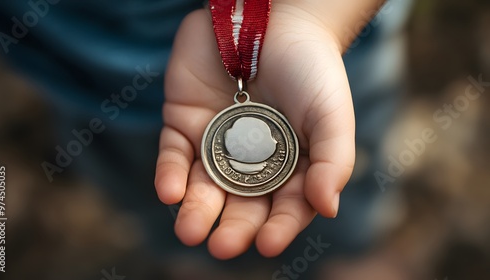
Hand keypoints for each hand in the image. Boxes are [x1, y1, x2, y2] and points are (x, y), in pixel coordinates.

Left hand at [155, 5, 354, 258]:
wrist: (272, 17)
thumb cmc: (310, 68)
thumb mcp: (332, 114)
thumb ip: (333, 161)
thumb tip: (327, 208)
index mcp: (290, 165)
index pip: (285, 206)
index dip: (278, 227)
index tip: (267, 243)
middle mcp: (251, 161)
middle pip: (241, 204)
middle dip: (232, 227)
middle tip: (222, 247)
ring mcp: (216, 143)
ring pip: (203, 187)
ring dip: (195, 211)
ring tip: (191, 231)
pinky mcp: (184, 122)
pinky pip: (174, 155)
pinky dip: (170, 175)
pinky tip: (170, 192)